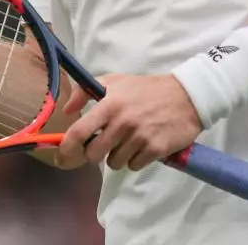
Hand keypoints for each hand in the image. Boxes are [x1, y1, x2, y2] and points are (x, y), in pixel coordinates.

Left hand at [53, 74, 202, 171]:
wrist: (186, 96)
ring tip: (129, 141)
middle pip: (94, 154)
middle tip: (105, 144)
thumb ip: (86, 91)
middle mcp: (122, 122)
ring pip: (114, 163)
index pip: (80, 131)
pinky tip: (143, 145)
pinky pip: (133, 166)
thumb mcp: (115, 81)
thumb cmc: (146, 89)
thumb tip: (67, 110)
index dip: (67, 148)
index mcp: (110, 104)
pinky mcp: (155, 149)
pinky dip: (135, 159)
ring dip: (118, 156)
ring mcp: (139, 137)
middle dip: (95, 153)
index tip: (61, 156)